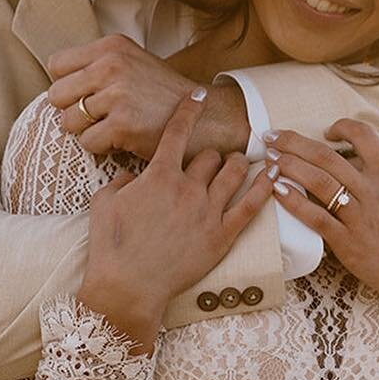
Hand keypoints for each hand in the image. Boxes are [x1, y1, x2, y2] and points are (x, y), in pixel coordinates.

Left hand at [48, 34, 248, 159]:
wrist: (204, 117)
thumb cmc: (161, 95)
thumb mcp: (131, 62)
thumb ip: (95, 66)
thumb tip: (55, 84)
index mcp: (111, 47)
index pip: (56, 65)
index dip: (67, 86)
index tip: (87, 95)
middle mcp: (111, 65)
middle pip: (56, 95)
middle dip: (72, 110)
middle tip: (98, 116)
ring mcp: (117, 95)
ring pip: (69, 122)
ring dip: (87, 131)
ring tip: (112, 127)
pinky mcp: (123, 124)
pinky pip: (87, 143)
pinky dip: (101, 147)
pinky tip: (122, 140)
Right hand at [78, 90, 273, 349]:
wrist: (127, 286)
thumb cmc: (110, 247)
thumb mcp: (104, 203)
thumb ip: (121, 181)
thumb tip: (133, 176)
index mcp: (158, 175)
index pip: (177, 130)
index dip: (189, 108)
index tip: (198, 93)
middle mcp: (187, 187)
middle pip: (210, 154)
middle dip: (210, 153)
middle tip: (209, 161)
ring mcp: (207, 211)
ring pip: (234, 172)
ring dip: (237, 164)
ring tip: (238, 165)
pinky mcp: (222, 236)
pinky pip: (251, 206)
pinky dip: (265, 187)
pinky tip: (274, 175)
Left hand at [263, 118, 378, 335]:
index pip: (363, 136)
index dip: (343, 127)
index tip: (328, 130)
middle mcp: (373, 192)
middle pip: (327, 157)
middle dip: (294, 142)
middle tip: (271, 135)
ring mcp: (359, 219)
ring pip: (317, 183)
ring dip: (289, 167)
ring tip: (268, 159)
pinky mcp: (350, 246)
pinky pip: (316, 220)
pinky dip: (295, 204)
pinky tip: (277, 192)